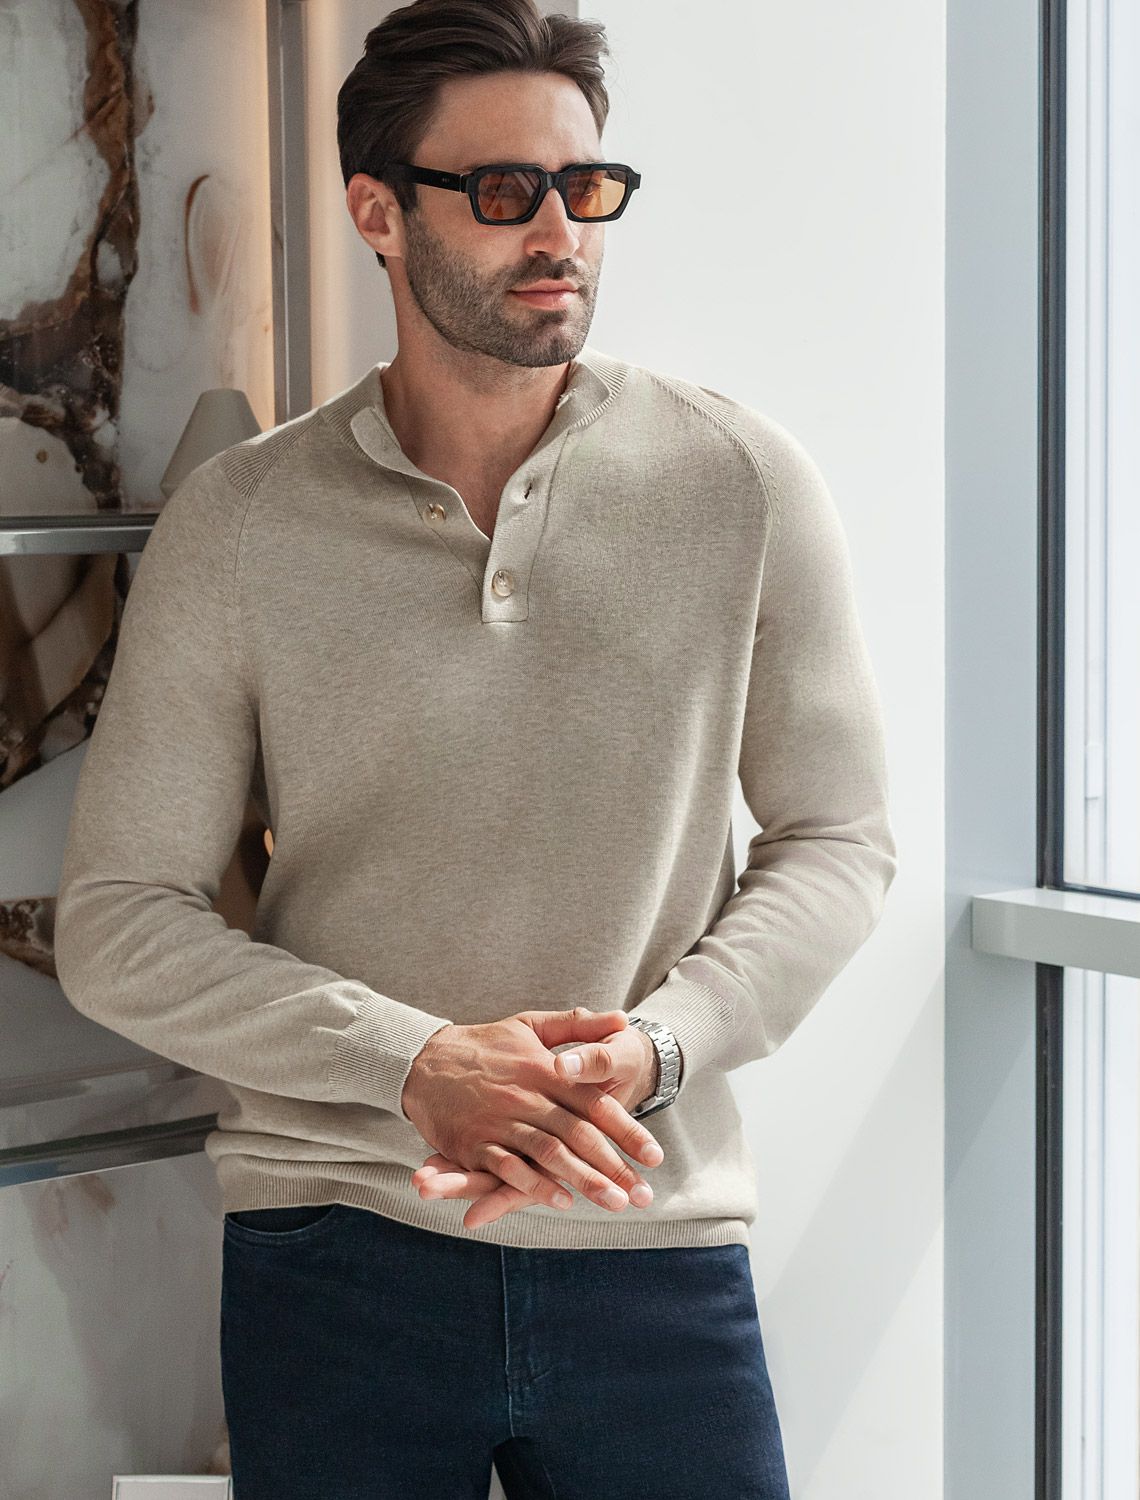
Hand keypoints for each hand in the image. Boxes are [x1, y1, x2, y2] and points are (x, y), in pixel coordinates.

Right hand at [401, 1006, 664, 1230]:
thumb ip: (577, 1026)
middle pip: (579, 1134)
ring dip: (585, 1181)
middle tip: (644, 1194)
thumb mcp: (531, 1025)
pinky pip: (509, 1167)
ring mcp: (501, 1120)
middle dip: (615, 1166)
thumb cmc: (485, 1044)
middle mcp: (528, 1095)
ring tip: (615, 1202)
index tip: (654, 1156)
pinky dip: (535, 1185)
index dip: (627, 1130)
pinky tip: (561, 1201)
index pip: (596, 1104)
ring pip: (550, 1153)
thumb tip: (620, 1018)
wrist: (425, 1059)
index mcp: (546, 1070)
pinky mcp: (475, 1142)